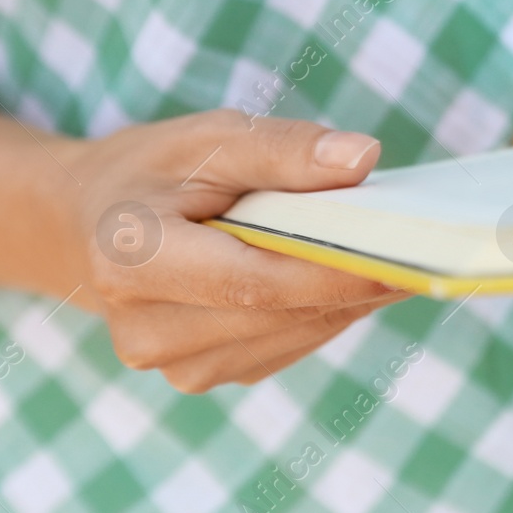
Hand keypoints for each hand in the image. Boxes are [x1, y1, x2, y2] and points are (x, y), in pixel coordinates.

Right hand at [53, 110, 405, 391]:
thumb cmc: (153, 170)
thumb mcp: (209, 137)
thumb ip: (285, 148)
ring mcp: (174, 365)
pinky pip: (289, 343)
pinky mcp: (204, 375)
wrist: (86, 226)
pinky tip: (349, 275)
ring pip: (296, 332)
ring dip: (351, 295)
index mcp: (134, 261)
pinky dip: (327, 309)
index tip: (408, 249)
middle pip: (282, 311)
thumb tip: (364, 159)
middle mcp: (146, 330)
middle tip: (427, 245)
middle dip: (358, 278)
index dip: (338, 269)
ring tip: (396, 251)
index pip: (257, 278)